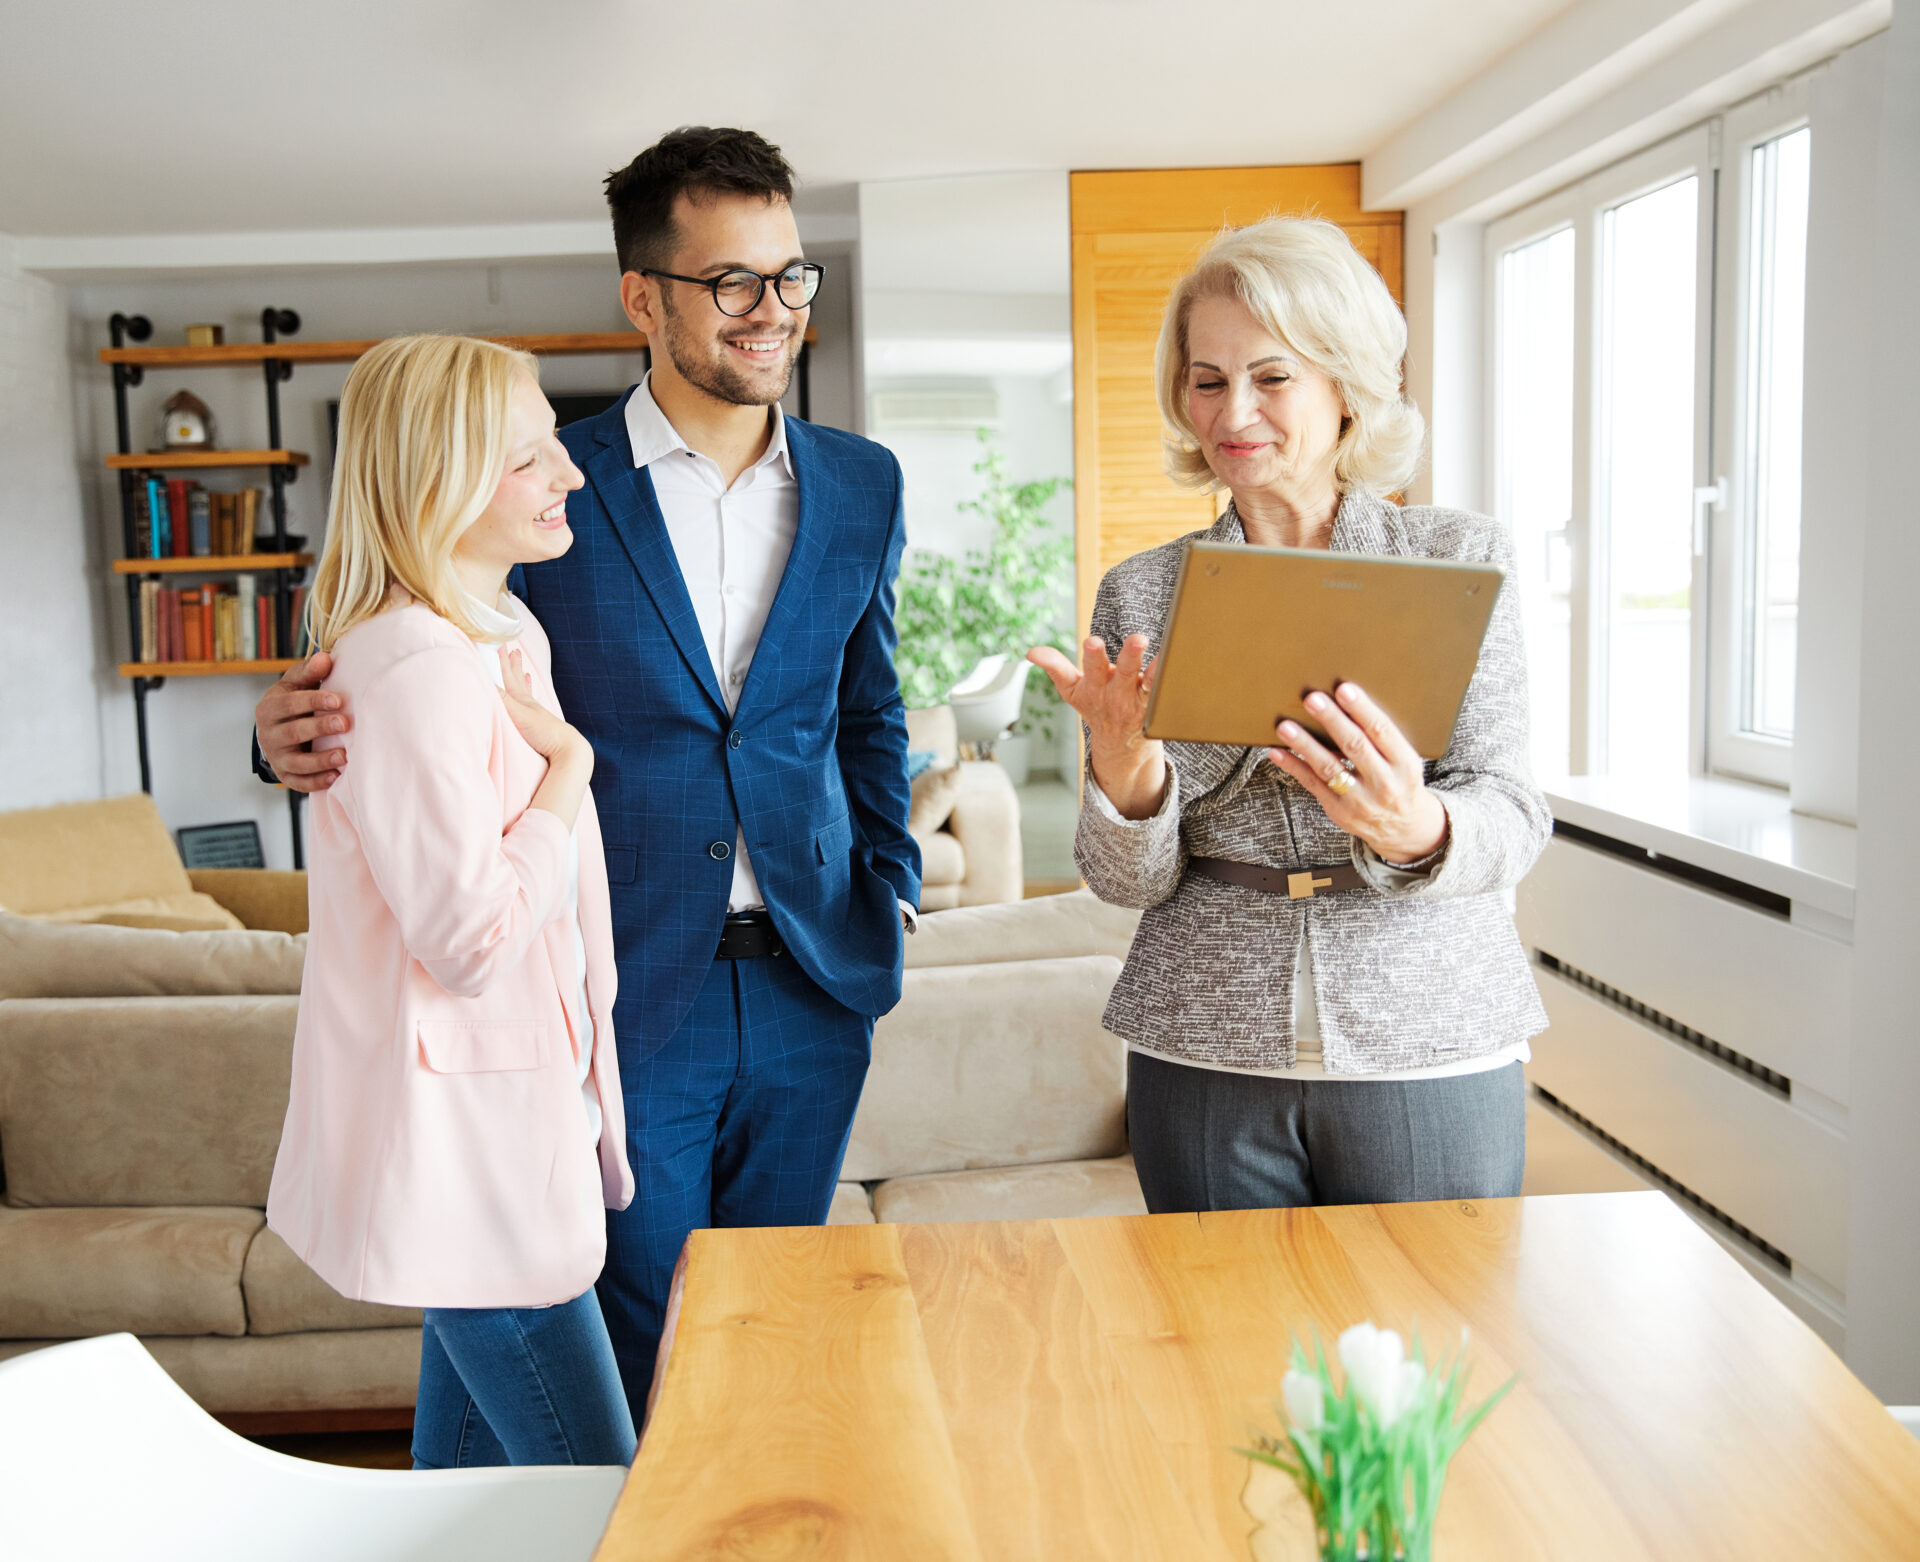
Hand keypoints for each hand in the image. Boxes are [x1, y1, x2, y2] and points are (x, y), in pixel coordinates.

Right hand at [256, 653, 346, 792]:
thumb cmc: (293, 702)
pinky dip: (316, 782)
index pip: (289, 703)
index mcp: (270, 708)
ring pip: (296, 762)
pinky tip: (335, 777)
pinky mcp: (285, 774)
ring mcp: (277, 757)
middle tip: (345, 724)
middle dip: (319, 728)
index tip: (338, 700)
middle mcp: (269, 734)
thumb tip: (325, 658)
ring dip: (320, 760)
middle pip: (294, 732)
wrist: (276, 730)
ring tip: (344, 756)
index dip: (313, 701)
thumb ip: (309, 672)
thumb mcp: (295, 683)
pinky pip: (299, 782)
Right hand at [497, 647, 589, 768]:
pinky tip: (532, 702)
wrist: (568, 750)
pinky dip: (530, 700)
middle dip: (513, 665)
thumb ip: (501, 699)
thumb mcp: (517, 715)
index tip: (499, 643)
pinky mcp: (540, 727)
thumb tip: (481, 680)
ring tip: (524, 671)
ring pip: (526, 692)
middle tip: (513, 650)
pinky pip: (532, 707)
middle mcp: (529, 704)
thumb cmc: (544, 732)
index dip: (501, 660)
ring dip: (522, 680)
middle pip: (517, 680)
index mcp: (521, 699)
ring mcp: (535, 715)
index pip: (508, 676)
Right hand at [1028, 635, 1165, 819]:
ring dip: (1155, 668)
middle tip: (1138, 639)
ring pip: (1147, 681)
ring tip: (1167, 655)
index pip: (1089, 668)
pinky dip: (1170, 680)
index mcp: (1093, 687)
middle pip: (1123, 672)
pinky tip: (1176, 664)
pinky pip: (1163, 692)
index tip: (1092, 641)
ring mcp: (1137, 701)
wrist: (1119, 745)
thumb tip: (1030, 652)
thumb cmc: (1095, 706)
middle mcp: (1116, 694)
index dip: (1092, 655)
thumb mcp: (1071, 690)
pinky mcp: (1155, 706)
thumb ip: (1054, 666)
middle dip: (1129, 656)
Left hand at [1268, 682, 1447, 863]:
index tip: (1344, 689)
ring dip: (1305, 745)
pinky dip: (1294, 767)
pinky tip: (1278, 751)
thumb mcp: (1404, 762)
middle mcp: (1385, 783)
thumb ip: (1383, 739)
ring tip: (1286, 727)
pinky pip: (1313, 785)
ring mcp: (1361, 800)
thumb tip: (1346, 702)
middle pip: (1355, 746)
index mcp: (1405, 764)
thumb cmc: (1399, 782)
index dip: (1362, 710)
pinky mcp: (1339, 811)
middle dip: (1332, 721)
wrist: (1403, 828)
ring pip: (1329, 767)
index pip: (1383, 732)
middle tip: (1312, 699)